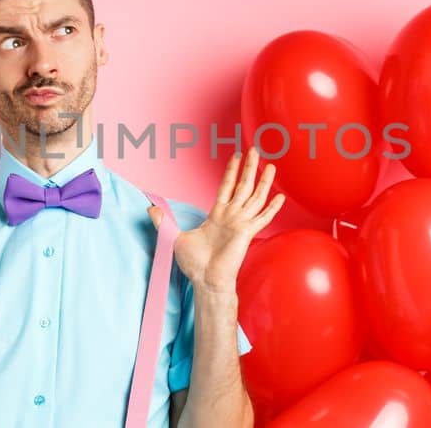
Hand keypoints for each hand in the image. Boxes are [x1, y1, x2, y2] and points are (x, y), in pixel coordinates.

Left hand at [155, 147, 285, 295]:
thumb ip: (164, 221)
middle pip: (243, 186)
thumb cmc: (194, 263)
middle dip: (249, 168)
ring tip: (271, 166)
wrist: (205, 279)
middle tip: (255, 150)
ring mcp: (241, 224)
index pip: (226, 186)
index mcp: (217, 215)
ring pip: (255, 197)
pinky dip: (272, 207)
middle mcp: (231, 216)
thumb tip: (149, 208)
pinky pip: (263, 217)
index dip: (231, 171)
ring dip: (264, 182)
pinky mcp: (247, 233)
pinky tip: (280, 197)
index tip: (236, 156)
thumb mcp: (173, 236)